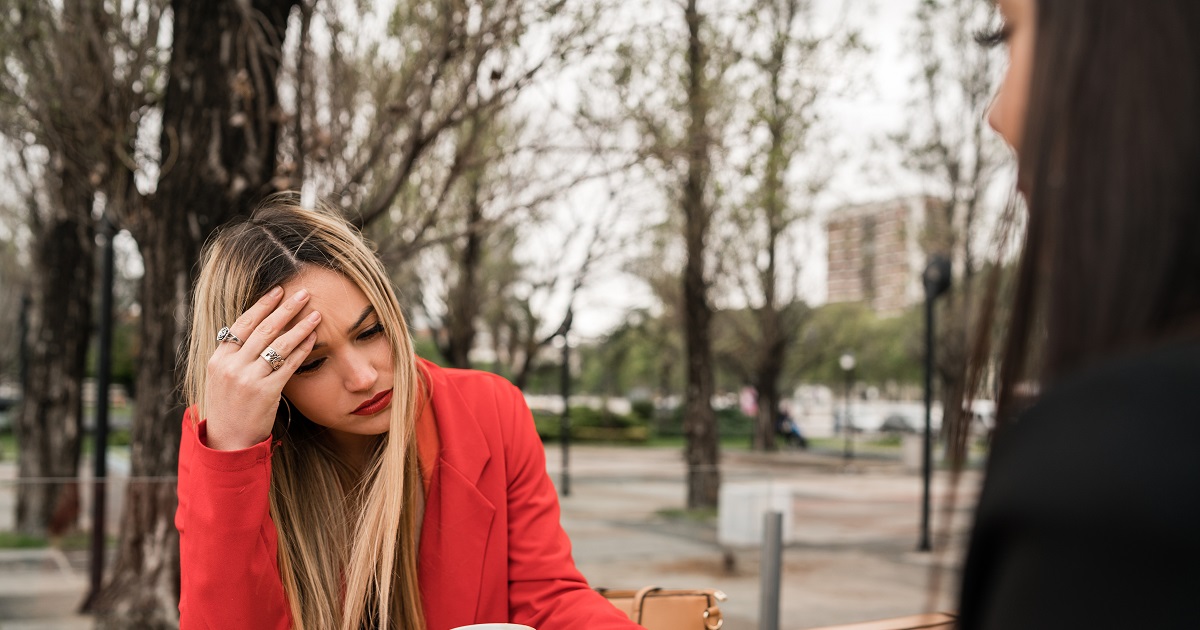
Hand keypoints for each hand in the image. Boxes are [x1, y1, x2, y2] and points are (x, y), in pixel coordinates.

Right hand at [203, 286, 321, 450]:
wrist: (228, 442)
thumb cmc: (229, 407)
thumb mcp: (222, 377)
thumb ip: (235, 354)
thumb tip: (253, 328)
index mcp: (219, 358)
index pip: (242, 323)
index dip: (262, 305)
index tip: (278, 290)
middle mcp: (232, 366)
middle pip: (263, 329)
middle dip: (285, 308)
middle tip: (303, 293)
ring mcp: (248, 379)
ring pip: (278, 345)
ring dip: (300, 326)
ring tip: (316, 313)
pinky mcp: (266, 392)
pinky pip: (288, 365)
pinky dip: (302, 350)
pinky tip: (314, 339)